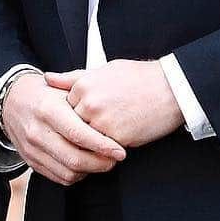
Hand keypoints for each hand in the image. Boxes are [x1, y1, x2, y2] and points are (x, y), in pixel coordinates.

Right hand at [1, 71, 125, 185]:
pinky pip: (58, 177)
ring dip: (90, 171)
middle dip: (100, 163)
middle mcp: (37, 131)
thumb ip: (87, 99)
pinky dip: (76, 174)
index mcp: (48, 110)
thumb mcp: (64, 87)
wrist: (12, 101)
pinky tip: (85, 164)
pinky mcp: (30, 161)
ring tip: (103, 161)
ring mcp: (32, 148)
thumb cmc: (45, 93)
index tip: (120, 151)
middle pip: (74, 158)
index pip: (78, 134)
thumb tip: (112, 117)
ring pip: (68, 172)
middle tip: (115, 159)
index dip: (102, 146)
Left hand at [45, 60, 184, 148]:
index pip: (65, 108)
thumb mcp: (104, 70)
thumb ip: (73, 78)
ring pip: (86, 141)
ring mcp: (101, 123)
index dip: (77, 113)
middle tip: (100, 125)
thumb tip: (47, 78)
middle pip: (73, 126)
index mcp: (83, 86)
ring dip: (93, 141)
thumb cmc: (140, 77)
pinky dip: (108, 149)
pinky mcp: (116, 139)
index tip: (91, 112)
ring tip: (109, 133)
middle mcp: (88, 104)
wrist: (172, 89)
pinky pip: (103, 150)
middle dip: (82, 129)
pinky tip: (119, 139)